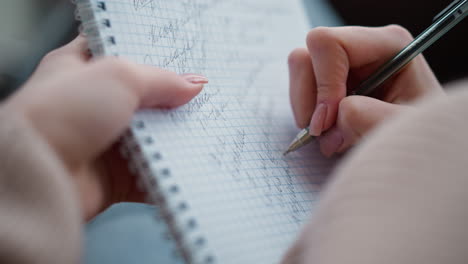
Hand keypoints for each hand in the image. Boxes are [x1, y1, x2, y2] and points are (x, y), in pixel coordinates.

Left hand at [4, 36, 206, 220]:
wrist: (39, 173)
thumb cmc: (61, 113)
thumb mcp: (119, 76)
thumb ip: (162, 79)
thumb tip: (195, 84)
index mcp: (81, 69)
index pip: (122, 55)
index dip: (152, 57)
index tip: (184, 60)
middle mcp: (93, 106)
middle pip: (145, 100)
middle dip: (172, 102)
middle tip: (202, 98)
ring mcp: (104, 141)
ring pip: (152, 138)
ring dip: (175, 138)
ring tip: (205, 130)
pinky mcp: (114, 176)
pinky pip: (150, 173)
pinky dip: (169, 171)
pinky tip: (191, 163)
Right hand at [288, 25, 443, 156]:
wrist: (417, 145)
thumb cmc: (419, 133)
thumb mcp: (401, 128)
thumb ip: (370, 118)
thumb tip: (333, 118)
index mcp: (387, 44)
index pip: (329, 44)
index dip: (323, 84)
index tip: (327, 122)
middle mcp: (360, 47)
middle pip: (305, 57)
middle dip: (309, 100)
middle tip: (325, 133)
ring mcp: (340, 63)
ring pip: (298, 74)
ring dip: (307, 111)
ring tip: (332, 136)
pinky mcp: (328, 81)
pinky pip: (300, 91)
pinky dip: (307, 116)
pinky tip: (332, 131)